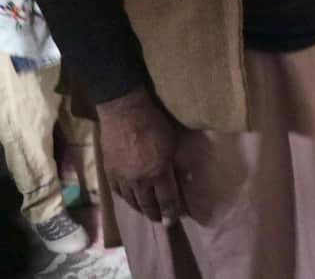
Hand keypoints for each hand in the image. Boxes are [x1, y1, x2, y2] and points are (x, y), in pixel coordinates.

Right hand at [97, 88, 186, 225]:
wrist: (125, 113)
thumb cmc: (155, 124)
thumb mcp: (175, 143)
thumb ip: (179, 163)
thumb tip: (185, 179)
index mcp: (158, 173)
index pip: (167, 200)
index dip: (171, 212)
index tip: (172, 221)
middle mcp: (139, 180)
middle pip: (147, 204)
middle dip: (155, 214)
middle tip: (161, 220)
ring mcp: (122, 178)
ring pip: (131, 201)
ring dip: (140, 209)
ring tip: (147, 212)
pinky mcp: (109, 172)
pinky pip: (117, 192)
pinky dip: (125, 199)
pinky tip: (130, 200)